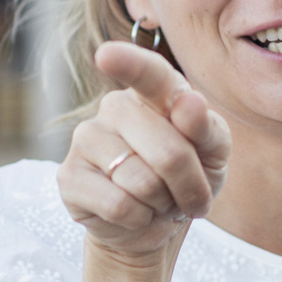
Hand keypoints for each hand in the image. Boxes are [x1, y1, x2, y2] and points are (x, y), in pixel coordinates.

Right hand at [59, 40, 230, 262]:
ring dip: (163, 204)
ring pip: (143, 183)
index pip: (148, 74)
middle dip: (190, 187)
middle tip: (189, 197)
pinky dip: (139, 219)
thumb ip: (207, 127)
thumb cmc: (186, 179)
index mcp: (153, 94)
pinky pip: (119, 205)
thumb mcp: (213, 154)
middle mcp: (115, 108)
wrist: (154, 225)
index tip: (106, 56)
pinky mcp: (69, 176)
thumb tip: (189, 102)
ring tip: (157, 201)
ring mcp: (86, 139)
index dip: (129, 64)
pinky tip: (134, 213)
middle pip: (169, 153)